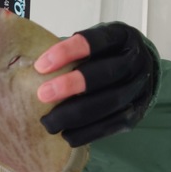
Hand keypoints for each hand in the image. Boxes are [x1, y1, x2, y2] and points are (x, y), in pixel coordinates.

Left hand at [35, 23, 156, 146]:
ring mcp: (139, 88)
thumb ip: (70, 52)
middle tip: (42, 95)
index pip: (96, 41)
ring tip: (48, 123)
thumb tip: (30, 69)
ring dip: (75, 114)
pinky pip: (111, 125)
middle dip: (71, 85)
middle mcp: (136, 61)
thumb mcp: (92, 44)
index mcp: (122, 37)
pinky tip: (66, 134)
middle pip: (104, 74)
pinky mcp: (136, 113)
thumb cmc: (104, 56)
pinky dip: (86, 132)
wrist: (140, 72)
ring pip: (109, 102)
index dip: (67, 52)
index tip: (41, 65)